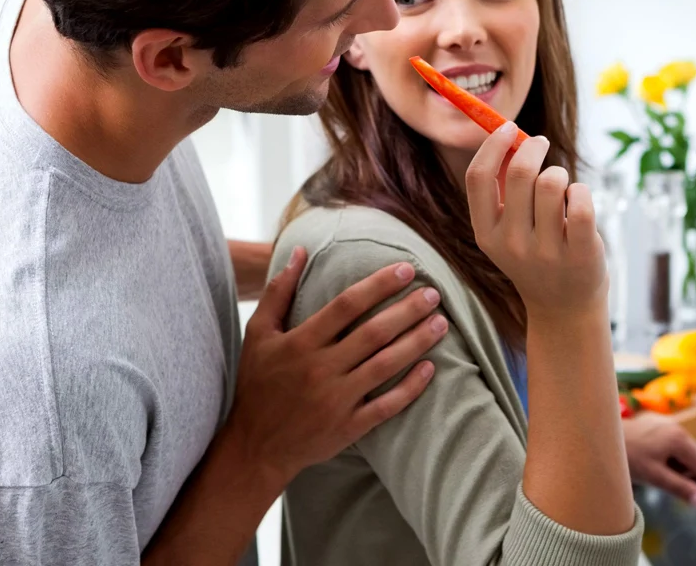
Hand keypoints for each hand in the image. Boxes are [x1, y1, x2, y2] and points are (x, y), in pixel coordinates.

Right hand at [224, 247, 447, 483]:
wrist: (254, 446)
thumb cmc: (257, 383)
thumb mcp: (257, 333)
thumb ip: (278, 291)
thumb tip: (299, 250)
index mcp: (301, 342)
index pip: (347, 305)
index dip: (379, 285)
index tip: (406, 270)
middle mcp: (320, 369)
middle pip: (374, 333)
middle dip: (408, 310)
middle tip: (434, 293)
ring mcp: (336, 400)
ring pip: (385, 365)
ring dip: (417, 342)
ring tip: (441, 323)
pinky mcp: (349, 427)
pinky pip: (386, 406)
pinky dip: (410, 387)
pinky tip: (430, 368)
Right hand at [466, 122, 607, 316]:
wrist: (564, 308)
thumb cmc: (536, 254)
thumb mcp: (508, 230)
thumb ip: (505, 189)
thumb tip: (509, 135)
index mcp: (486, 234)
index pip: (478, 177)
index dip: (493, 145)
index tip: (509, 127)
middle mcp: (512, 244)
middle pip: (521, 173)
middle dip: (534, 148)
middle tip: (542, 144)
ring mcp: (547, 252)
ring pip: (554, 182)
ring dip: (560, 174)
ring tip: (563, 189)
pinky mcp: (581, 253)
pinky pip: (582, 199)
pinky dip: (582, 191)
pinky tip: (578, 202)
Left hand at [621, 415, 695, 505]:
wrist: (600, 437)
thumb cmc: (625, 456)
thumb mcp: (654, 476)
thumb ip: (680, 488)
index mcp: (679, 439)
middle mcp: (676, 428)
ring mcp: (666, 425)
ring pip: (685, 452)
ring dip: (684, 469)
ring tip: (670, 481)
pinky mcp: (657, 426)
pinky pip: (674, 445)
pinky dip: (674, 460)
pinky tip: (662, 469)